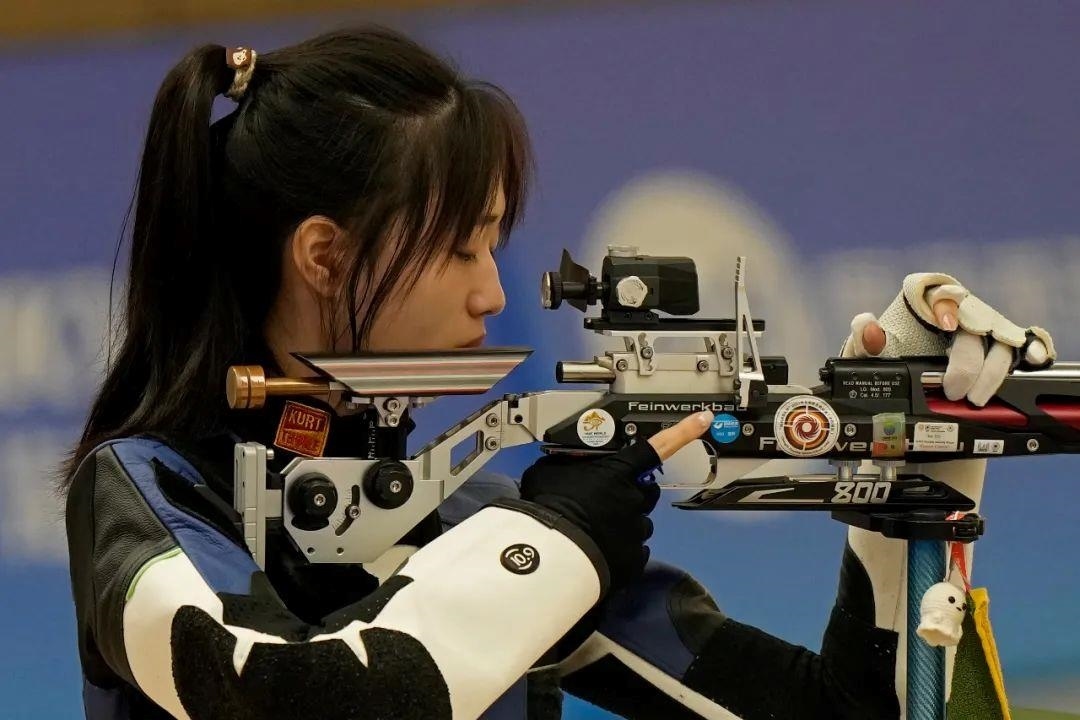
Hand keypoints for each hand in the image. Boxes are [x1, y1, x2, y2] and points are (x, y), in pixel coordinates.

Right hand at [520, 410, 712, 593]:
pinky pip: (636, 550)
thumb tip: (563, 463)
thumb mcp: (548, 470)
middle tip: (606, 501)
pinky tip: (602, 549)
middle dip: (634, 492)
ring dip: (626, 523)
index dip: (683, 432)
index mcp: (618, 472)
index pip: (657, 446)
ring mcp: (637, 529)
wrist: (548, 553)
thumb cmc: (547, 506)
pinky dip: (623, 550)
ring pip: (641, 522)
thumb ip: (565, 464)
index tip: (704, 419)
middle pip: (648, 490)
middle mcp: (634, 498)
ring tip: (597, 530)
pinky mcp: (634, 558)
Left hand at [841, 273, 1054, 405]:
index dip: (945, 303)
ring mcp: (980, 328)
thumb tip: (868, 326)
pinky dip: (1035, 347)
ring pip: (999, 339)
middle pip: (973, 323)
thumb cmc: (884, 360)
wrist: (901, 384)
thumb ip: (863, 340)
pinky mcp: (998, 347)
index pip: (936, 289)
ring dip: (992, 369)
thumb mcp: (865, 356)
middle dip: (967, 359)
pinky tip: (1036, 358)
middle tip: (954, 390)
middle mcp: (957, 309)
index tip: (945, 325)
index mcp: (922, 300)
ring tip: (976, 398)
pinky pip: (1023, 342)